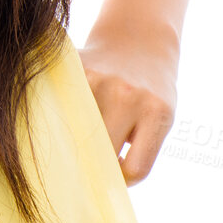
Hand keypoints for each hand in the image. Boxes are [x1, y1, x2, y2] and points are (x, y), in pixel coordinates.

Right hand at [76, 12, 178, 184]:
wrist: (140, 40)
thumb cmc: (151, 92)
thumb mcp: (158, 118)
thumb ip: (138, 147)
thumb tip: (97, 182)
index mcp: (155, 112)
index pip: (135, 168)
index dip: (124, 180)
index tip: (115, 177)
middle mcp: (127, 95)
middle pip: (102, 152)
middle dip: (96, 164)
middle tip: (89, 165)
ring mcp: (99, 79)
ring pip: (79, 130)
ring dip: (78, 138)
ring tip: (81, 134)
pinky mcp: (78, 66)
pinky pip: (64, 103)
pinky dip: (64, 113)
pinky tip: (69, 113)